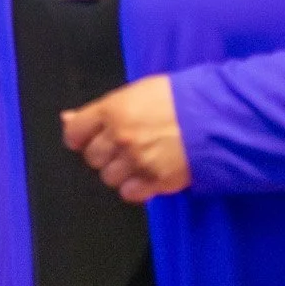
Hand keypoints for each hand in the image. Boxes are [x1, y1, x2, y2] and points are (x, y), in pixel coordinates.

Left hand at [61, 74, 190, 203]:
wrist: (217, 117)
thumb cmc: (180, 99)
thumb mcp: (138, 92)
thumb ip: (102, 108)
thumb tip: (67, 118)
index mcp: (113, 110)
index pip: (75, 132)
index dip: (78, 137)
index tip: (85, 139)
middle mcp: (120, 137)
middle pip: (92, 158)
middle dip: (103, 154)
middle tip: (121, 147)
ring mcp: (137, 161)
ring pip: (109, 177)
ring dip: (120, 172)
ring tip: (139, 160)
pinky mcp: (155, 180)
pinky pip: (129, 193)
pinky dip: (136, 187)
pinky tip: (148, 174)